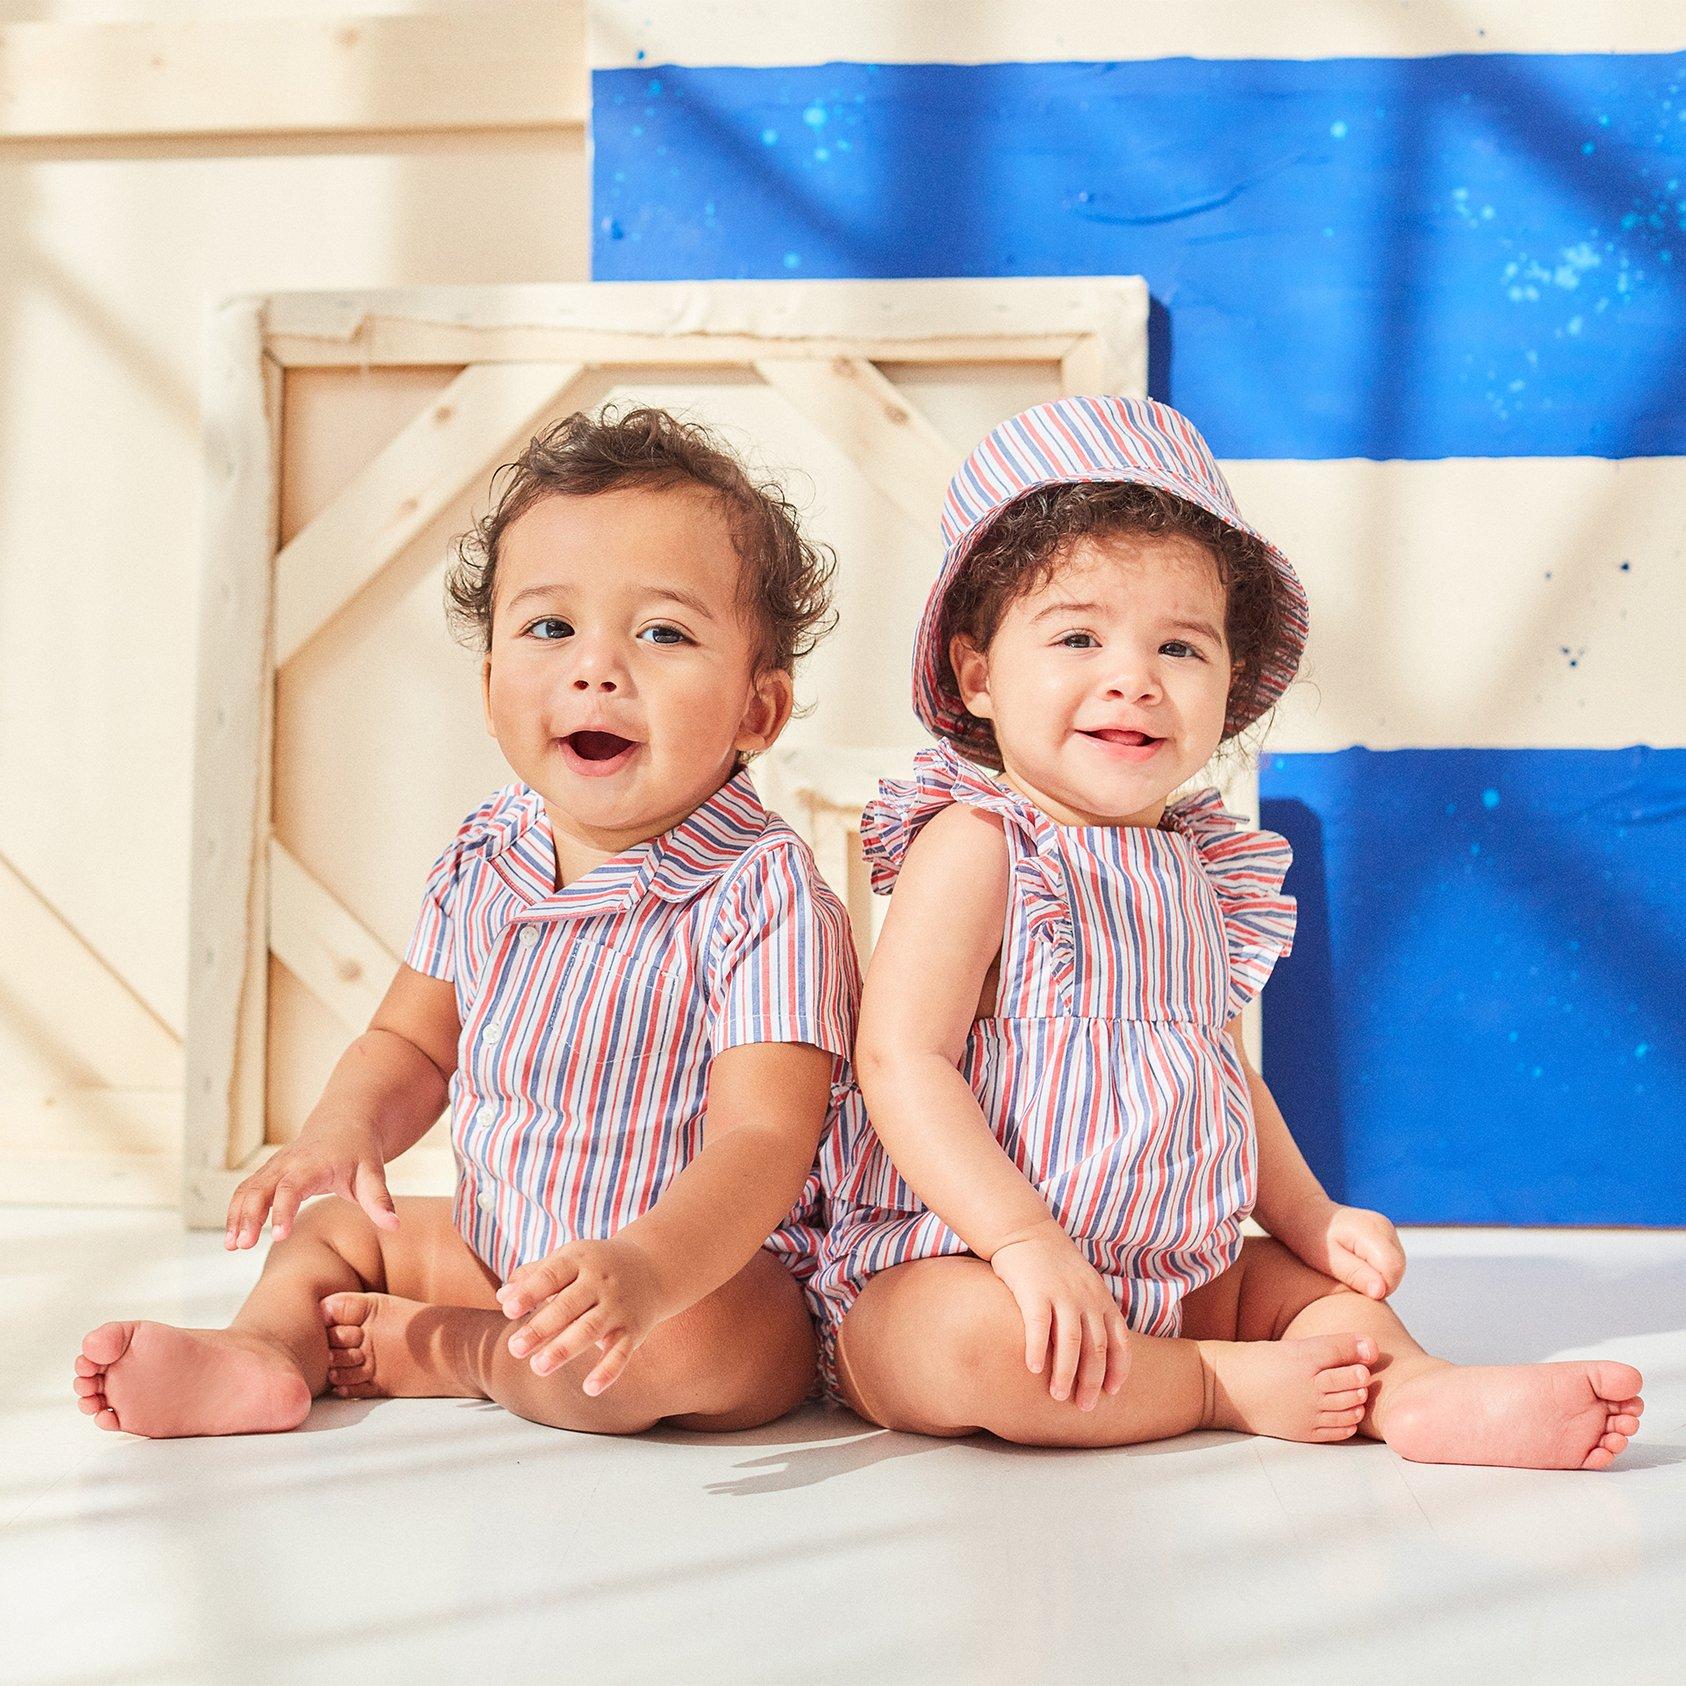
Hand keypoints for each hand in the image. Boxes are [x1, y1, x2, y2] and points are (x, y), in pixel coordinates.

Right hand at [224, 1116, 396, 1247]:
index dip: (283, 1210)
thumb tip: (393, 1225)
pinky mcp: (267, 1173)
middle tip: (243, 1245)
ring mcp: (274, 1167)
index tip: (278, 1236)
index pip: (292, 1187)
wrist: (345, 1124)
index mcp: (313, 1164)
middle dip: (249, 1215)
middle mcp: (288, 1163)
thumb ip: (379, 1199)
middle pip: (261, 1188)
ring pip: (247, 1189)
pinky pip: (245, 1191)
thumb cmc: (360, 1152)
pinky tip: (232, 1239)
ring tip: (232, 1246)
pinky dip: (235, 1212)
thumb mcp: (373, 1173)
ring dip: (236, 1216)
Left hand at [496, 1236, 671, 1395]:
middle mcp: (601, 1283)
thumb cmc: (597, 1266)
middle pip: (568, 1306)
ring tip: (538, 1367)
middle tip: (515, 1349)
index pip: (552, 1275)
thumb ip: (534, 1276)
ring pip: (591, 1330)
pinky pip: (621, 1352)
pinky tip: (590, 1388)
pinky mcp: (634, 1330)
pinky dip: (608, 1371)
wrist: (654, 1266)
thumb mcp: (569, 1259)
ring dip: (564, 1349)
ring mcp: (618, 1307)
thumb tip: (502, 1297)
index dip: (531, 1292)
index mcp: (580, 1260)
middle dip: (542, 1328)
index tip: (509, 1310)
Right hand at [987, 1219, 1131, 1409]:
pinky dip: (1037, 1349)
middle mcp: (1086, 1298)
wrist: (1024, 1229)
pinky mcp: (1034, 1290)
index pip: (1120, 1340)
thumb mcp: (1084, 1282)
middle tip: (1085, 1406)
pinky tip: (1033, 1369)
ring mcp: (1061, 1293)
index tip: (1113, 1392)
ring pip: (1071, 1342)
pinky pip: (1038, 1326)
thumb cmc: (1052, 1262)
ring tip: (1059, 1396)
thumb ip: (1092, 1311)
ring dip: (1067, 1373)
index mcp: (1101, 1298)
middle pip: (1097, 1347)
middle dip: (1092, 1381)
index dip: (1119, 1369)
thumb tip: (1096, 1349)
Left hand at [1310, 1204, 1405, 1298]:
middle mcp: (1383, 1225)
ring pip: (1398, 1265)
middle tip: (1350, 1281)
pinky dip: (1379, 1269)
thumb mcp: (1327, 1261)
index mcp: (1370, 1230)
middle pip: (1398, 1268)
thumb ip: (1355, 1275)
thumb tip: (1381, 1292)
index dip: (1380, 1288)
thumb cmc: (1311, 1238)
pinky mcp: (1386, 1232)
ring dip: (1380, 1277)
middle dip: (1380, 1284)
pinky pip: (1392, 1260)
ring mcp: (1386, 1227)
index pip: (1393, 1269)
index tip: (1355, 1288)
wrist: (1305, 1214)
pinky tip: (1357, 1266)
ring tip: (1351, 1272)